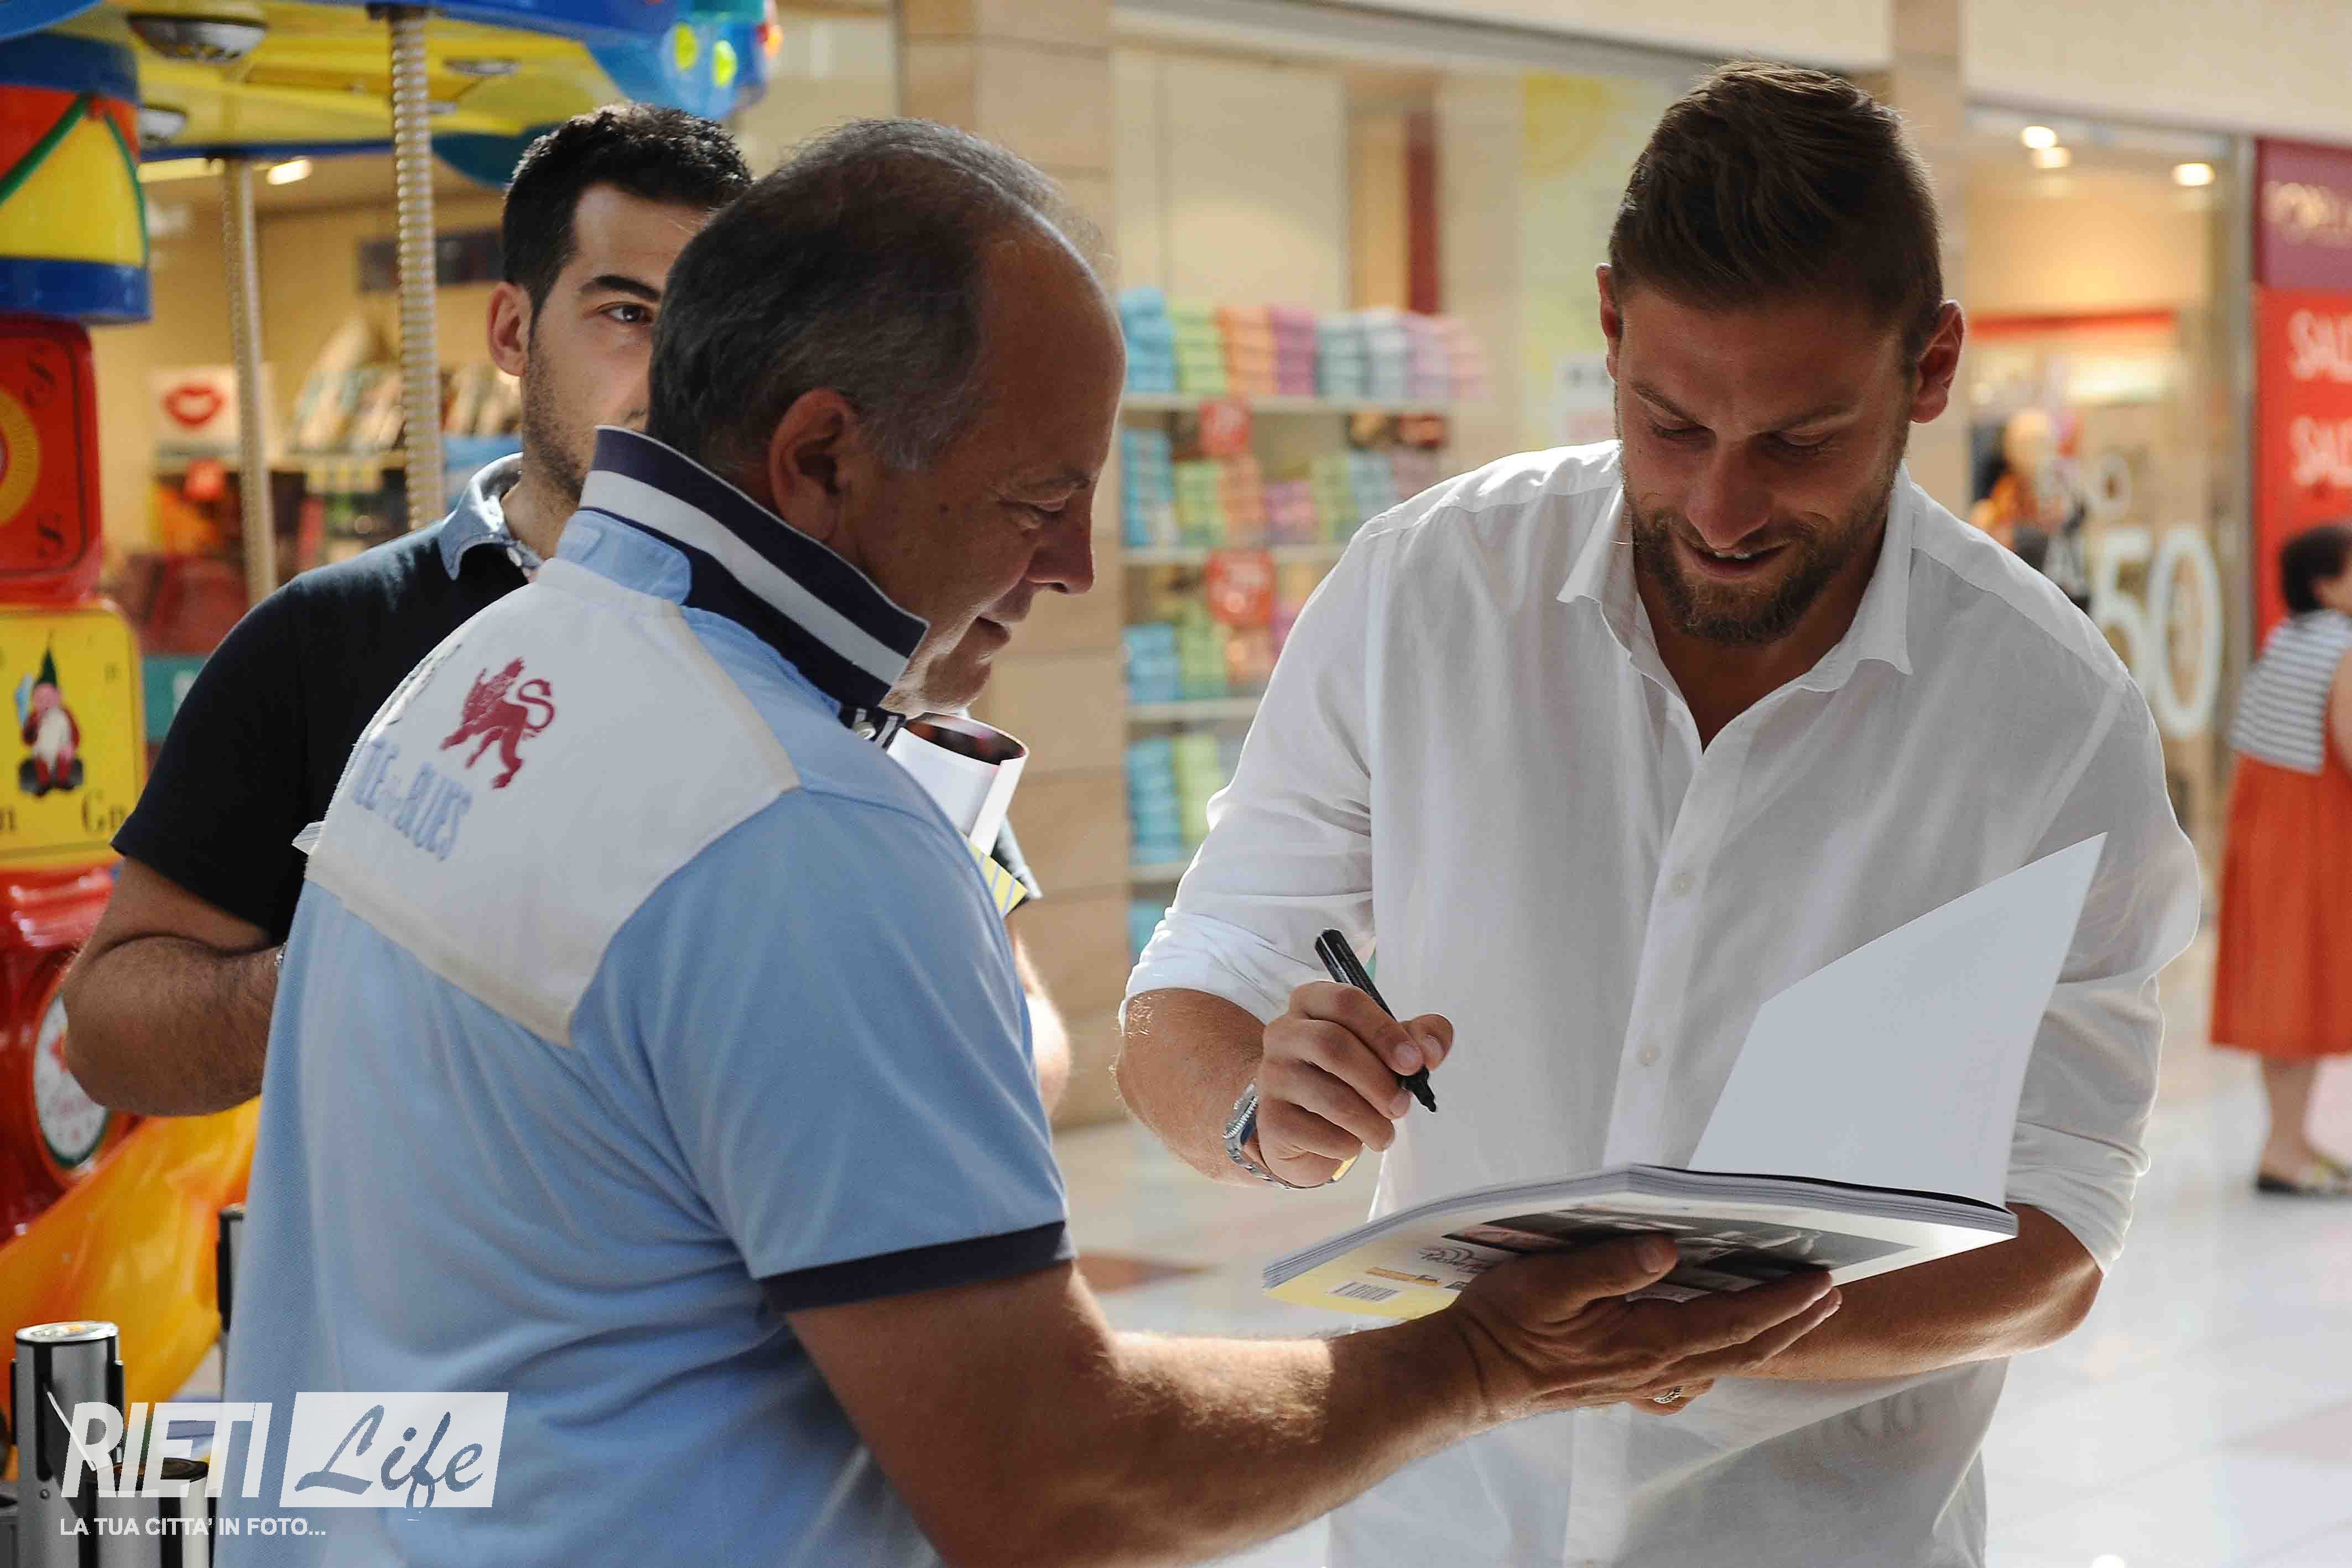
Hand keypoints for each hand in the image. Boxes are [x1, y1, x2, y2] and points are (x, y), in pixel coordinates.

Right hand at [1254, 981, 1452, 1186]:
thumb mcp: (1383, 1048)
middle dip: (1379, 1080)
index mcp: (1311, 1003)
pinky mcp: (1270, 1120)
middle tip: (1402, 1106)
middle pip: (1333, 1046)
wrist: (1296, 1125)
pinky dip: (1348, 1144)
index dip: (1385, 1031)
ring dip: (1371, 1121)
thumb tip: (1431, 1051)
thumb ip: (1417, 1038)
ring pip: (1330, 1096)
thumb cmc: (1344, 1077)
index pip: (1346, 1002)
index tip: (1415, 1062)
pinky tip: (1352, 1142)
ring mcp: (1272, 1076)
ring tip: (1385, 1133)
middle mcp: (1283, 1033)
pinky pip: (1319, 1134)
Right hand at [1438, 1236, 1839, 1426]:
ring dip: (1767, 1334)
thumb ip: (1609, 1264)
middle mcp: (1655, 1367)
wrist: (1472, 1376)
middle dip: (1792, 1319)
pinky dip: (1726, 1353)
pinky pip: (1694, 1370)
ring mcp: (1643, 1380)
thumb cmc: (1504, 1325)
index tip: (1821, 1281)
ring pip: (1723, 1359)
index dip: (1781, 1301)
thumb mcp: (1548, 1282)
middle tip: (1832, 1293)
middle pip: (1742, 1345)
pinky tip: (1727, 1344)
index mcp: (1645, 1341)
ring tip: (1798, 1312)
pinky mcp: (1627, 1382)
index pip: (1732, 1319)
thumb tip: (1667, 1247)